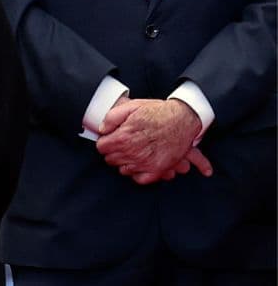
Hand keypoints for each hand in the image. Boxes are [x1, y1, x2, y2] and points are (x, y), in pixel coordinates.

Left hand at [96, 99, 211, 183]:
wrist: (183, 119)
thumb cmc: (158, 113)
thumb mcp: (131, 107)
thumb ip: (112, 118)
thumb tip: (102, 129)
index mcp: (123, 137)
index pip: (102, 147)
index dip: (105, 141)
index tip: (111, 138)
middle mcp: (133, 153)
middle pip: (110, 159)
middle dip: (114, 151)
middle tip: (122, 143)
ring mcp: (145, 164)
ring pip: (123, 170)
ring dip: (125, 161)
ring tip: (132, 150)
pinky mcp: (157, 170)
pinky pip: (139, 179)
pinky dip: (137, 172)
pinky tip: (139, 162)